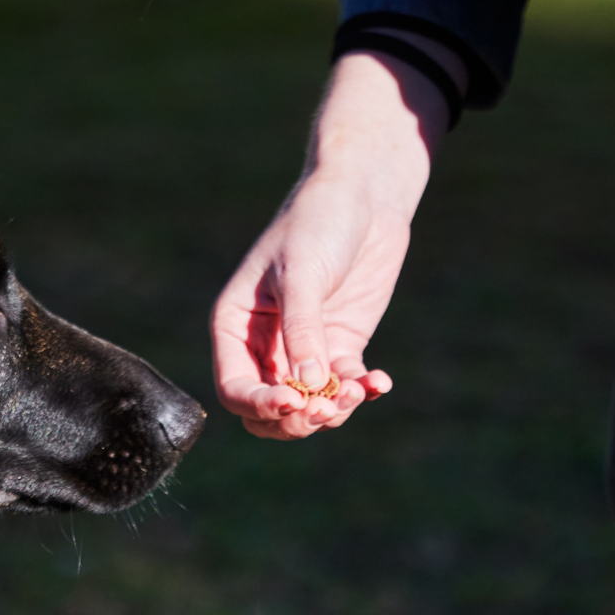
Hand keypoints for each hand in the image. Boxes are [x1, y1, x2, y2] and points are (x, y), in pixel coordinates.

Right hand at [211, 163, 402, 439]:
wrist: (363, 195)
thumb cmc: (317, 223)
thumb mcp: (303, 275)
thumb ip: (302, 332)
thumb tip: (308, 388)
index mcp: (235, 327)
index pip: (235, 389)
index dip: (260, 405)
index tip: (293, 402)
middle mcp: (263, 346)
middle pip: (267, 411)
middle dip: (296, 419)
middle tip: (326, 409)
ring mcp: (303, 350)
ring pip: (308, 408)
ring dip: (332, 411)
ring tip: (359, 392)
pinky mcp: (340, 346)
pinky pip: (345, 387)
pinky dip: (362, 391)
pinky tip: (379, 381)